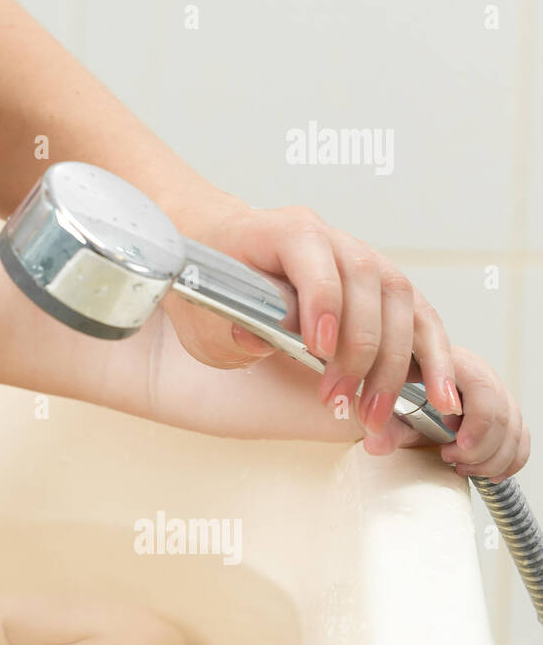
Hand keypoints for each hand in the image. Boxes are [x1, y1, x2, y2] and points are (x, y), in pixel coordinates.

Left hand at [166, 201, 459, 437]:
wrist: (225, 255)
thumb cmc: (214, 281)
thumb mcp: (205, 308)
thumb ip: (230, 325)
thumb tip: (256, 340)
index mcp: (283, 230)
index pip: (312, 255)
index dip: (322, 301)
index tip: (318, 349)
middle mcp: (331, 239)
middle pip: (365, 283)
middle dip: (357, 350)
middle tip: (337, 400)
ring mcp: (364, 259)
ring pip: (400, 303)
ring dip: (393, 365)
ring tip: (374, 414)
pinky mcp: (384, 289)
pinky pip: (420, 319)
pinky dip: (433, 359)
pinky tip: (439, 398)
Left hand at [358, 346, 529, 482]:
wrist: (404, 391)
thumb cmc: (399, 392)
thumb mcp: (388, 407)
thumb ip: (385, 426)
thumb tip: (375, 444)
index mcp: (453, 363)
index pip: (482, 389)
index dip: (475, 423)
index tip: (454, 446)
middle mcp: (480, 375)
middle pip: (501, 414)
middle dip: (478, 447)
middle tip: (449, 457)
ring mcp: (497, 394)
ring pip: (514, 429)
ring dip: (491, 458)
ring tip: (460, 466)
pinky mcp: (505, 414)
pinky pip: (521, 439)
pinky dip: (509, 461)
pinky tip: (488, 474)